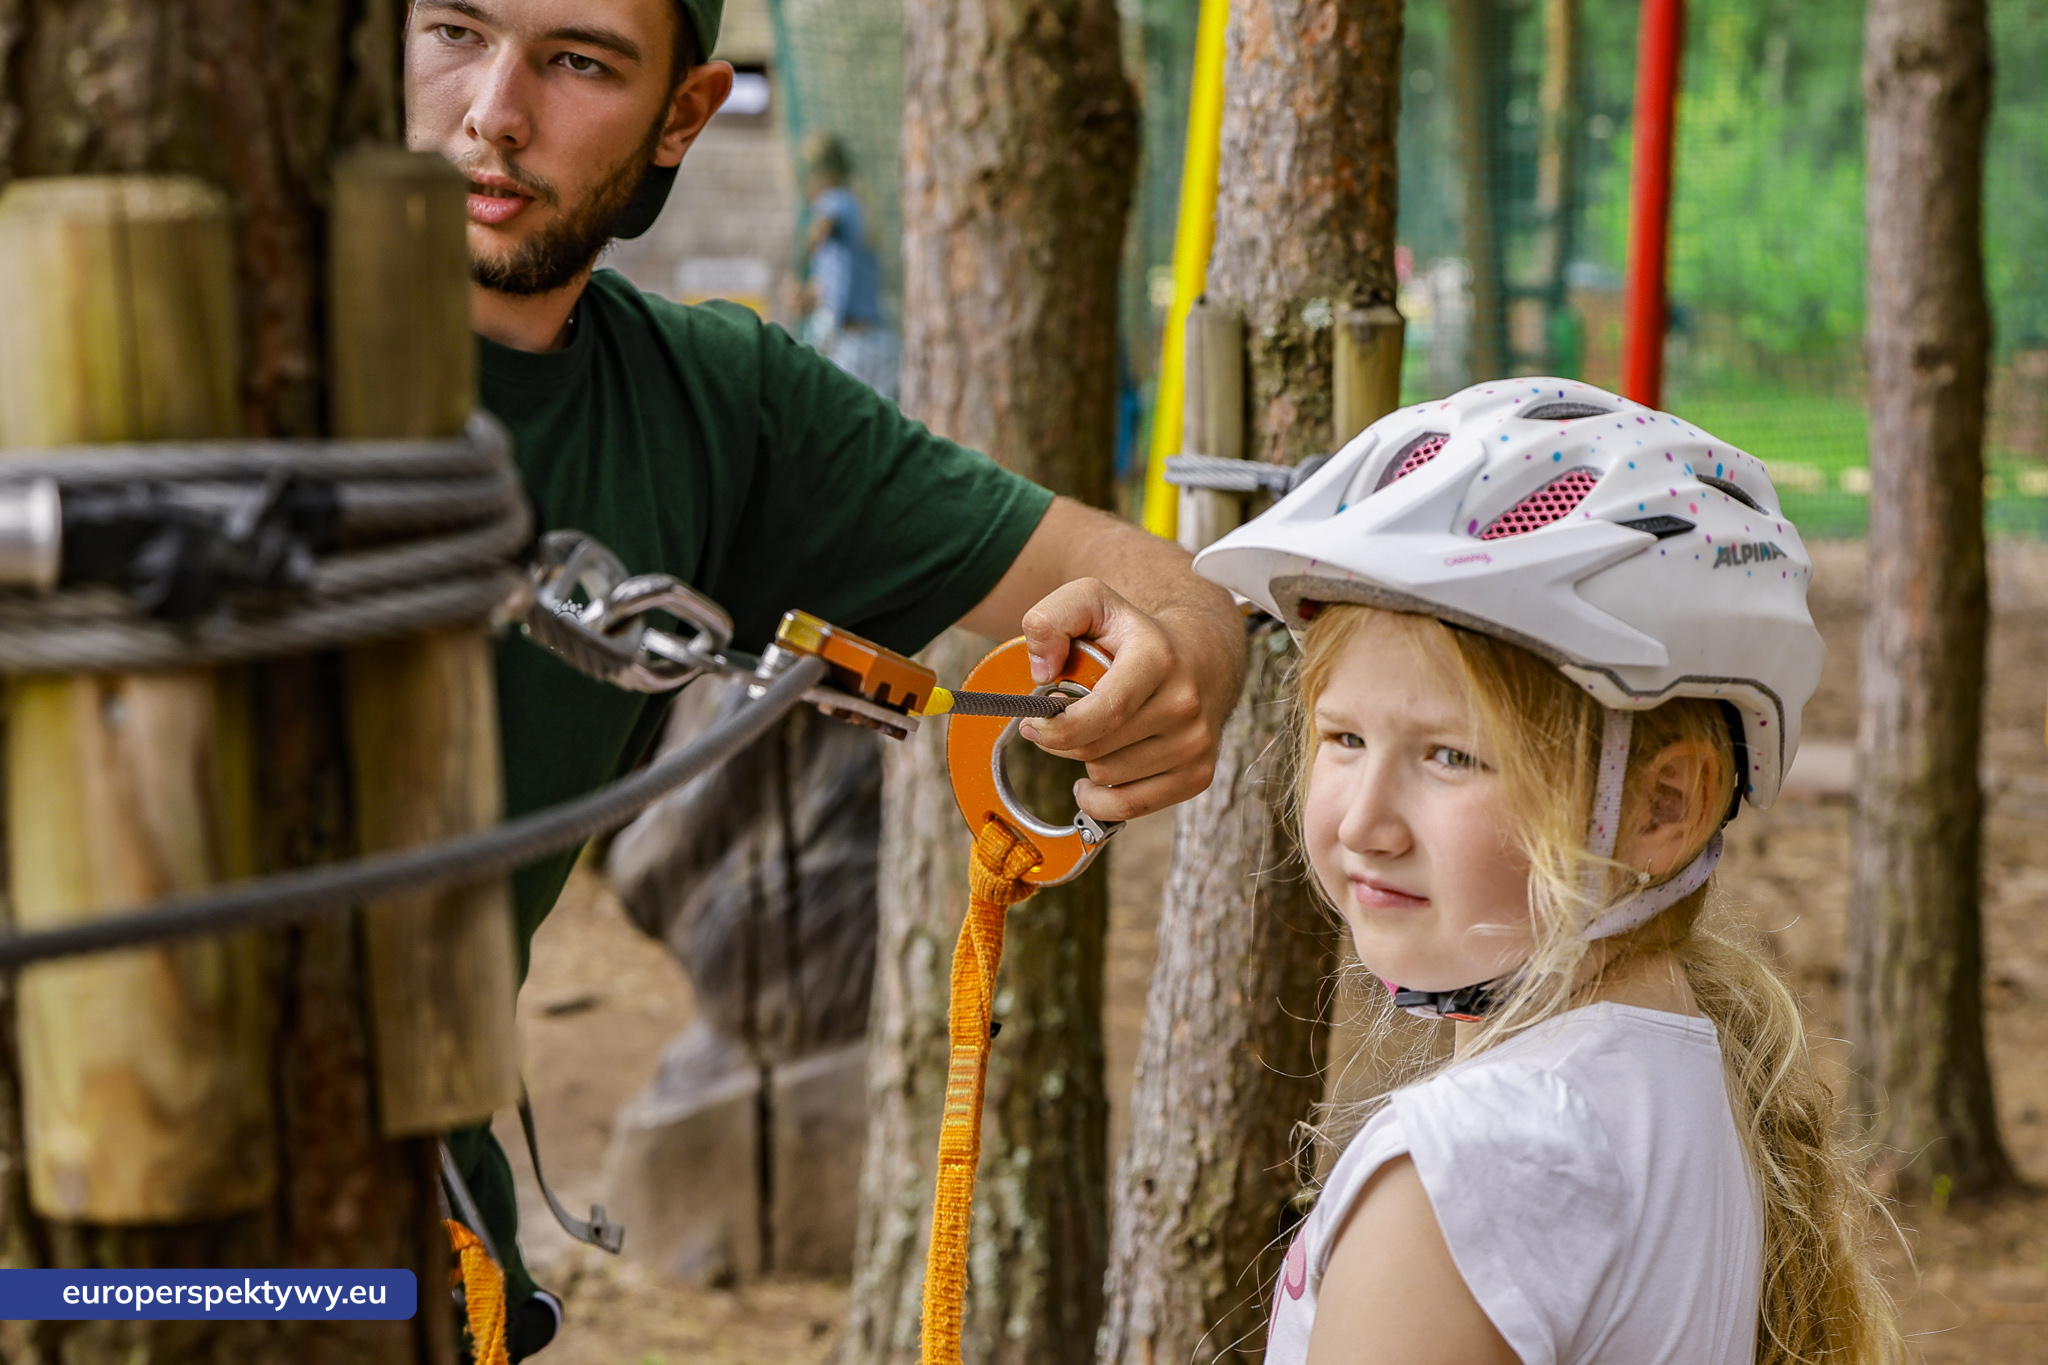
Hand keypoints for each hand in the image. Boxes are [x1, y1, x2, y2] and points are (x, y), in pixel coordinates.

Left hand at [1012, 577, 1242, 822]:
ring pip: (1108, 778)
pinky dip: (1101, 799)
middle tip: (1058, 723)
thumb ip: (1050, 620)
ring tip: (1094, 735)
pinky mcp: (1198, 775)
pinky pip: (1129, 808)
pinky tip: (1095, 776)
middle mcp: (1184, 703)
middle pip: (1095, 749)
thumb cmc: (1134, 635)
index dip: (1058, 726)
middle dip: (1063, 740)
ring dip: (1086, 761)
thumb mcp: (1090, 602)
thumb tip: (1041, 672)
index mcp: (1158, 659)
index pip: (1102, 712)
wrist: (1202, 657)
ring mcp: (1195, 743)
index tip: (1036, 722)